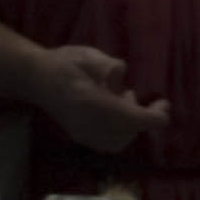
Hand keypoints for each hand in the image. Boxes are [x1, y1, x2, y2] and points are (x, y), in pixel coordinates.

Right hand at [40, 45, 170, 154]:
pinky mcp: (79, 135)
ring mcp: (82, 133)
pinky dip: (118, 131)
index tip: (164, 107)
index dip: (152, 116)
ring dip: (130, 127)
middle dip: (141, 121)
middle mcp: (88, 124)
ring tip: (125, 102)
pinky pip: (106, 142)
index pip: (130, 118)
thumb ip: (109, 66)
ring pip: (116, 143)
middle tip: (145, 100)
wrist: (35, 77)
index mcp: (92, 103)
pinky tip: (114, 111)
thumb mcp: (89, 56)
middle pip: (126, 134)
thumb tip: (121, 75)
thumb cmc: (63, 63)